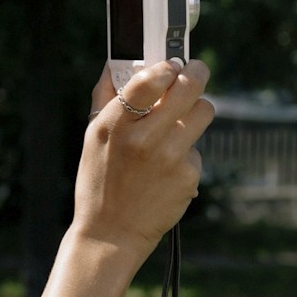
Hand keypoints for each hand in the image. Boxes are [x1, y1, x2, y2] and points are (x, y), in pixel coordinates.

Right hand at [72, 58, 213, 267]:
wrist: (110, 234)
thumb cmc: (99, 182)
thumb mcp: (93, 138)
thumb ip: (106, 98)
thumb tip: (115, 62)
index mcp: (114, 125)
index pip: (149, 80)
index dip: (166, 66)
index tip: (171, 65)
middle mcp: (143, 139)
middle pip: (189, 87)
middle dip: (196, 73)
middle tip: (195, 71)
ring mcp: (169, 158)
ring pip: (203, 111)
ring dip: (195, 111)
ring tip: (179, 123)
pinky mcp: (187, 175)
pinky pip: (197, 148)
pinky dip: (185, 154)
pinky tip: (166, 170)